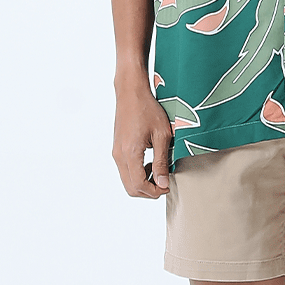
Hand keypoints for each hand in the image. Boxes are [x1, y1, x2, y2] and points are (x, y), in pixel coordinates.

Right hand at [112, 75, 173, 198]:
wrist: (131, 92)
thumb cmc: (148, 109)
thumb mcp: (162, 135)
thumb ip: (162, 161)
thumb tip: (162, 183)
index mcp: (130, 153)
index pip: (139, 185)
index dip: (155, 191)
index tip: (168, 185)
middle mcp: (119, 156)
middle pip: (131, 188)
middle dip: (148, 191)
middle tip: (164, 181)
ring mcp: (116, 153)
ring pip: (127, 181)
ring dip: (143, 182)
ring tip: (158, 169)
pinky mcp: (117, 149)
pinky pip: (125, 170)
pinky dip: (137, 173)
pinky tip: (150, 162)